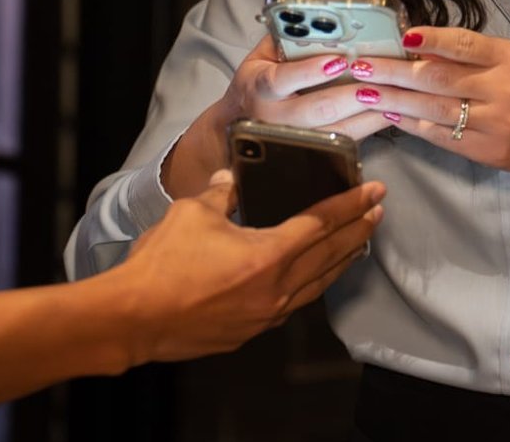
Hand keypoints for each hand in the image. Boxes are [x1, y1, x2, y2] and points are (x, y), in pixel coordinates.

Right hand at [109, 169, 383, 364]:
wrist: (133, 318)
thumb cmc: (162, 264)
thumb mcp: (193, 212)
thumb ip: (222, 193)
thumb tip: (232, 178)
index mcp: (268, 254)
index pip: (321, 223)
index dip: (351, 204)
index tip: (375, 192)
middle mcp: (277, 288)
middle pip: (330, 256)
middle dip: (357, 231)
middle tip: (377, 212)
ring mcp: (265, 314)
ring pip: (316, 284)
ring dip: (339, 261)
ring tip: (356, 243)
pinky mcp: (249, 331)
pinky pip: (293, 304)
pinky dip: (310, 285)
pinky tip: (310, 279)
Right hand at [164, 36, 405, 196]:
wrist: (240, 123)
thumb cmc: (259, 79)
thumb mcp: (263, 55)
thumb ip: (288, 38)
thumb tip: (325, 20)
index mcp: (260, 86)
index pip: (284, 78)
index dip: (311, 71)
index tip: (338, 61)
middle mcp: (275, 118)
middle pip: (318, 110)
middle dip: (353, 95)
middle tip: (382, 81)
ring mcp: (294, 140)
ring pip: (337, 132)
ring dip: (370, 114)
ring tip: (396, 96)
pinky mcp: (312, 152)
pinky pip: (346, 142)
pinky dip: (371, 127)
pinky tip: (391, 112)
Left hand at [355, 27, 509, 182]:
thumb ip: (470, 55)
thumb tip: (418, 46)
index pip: (464, 45)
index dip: (431, 41)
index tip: (400, 37)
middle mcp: (502, 90)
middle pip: (439, 79)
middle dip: (395, 72)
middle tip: (361, 66)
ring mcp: (492, 124)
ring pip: (434, 110)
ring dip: (394, 100)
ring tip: (365, 91)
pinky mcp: (482, 150)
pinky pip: (439, 136)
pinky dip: (411, 124)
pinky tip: (389, 115)